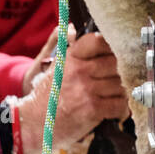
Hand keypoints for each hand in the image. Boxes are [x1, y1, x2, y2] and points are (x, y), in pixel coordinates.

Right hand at [16, 26, 128, 153]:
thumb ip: (69, 52)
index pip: (98, 40)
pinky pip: (120, 104)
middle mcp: (79, 70)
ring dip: (120, 94)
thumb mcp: (55, 68)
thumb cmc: (45, 98)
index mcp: (70, 57)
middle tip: (114, 83)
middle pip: (115, 63)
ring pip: (120, 85)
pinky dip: (121, 110)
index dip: (110, 48)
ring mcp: (86, 89)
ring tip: (112, 99)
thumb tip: (73, 29)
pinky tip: (115, 112)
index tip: (112, 57)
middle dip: (117, 74)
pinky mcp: (93, 109)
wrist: (33, 124)